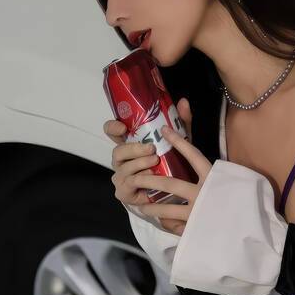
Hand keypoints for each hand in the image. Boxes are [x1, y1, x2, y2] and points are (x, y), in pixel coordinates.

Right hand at [102, 98, 210, 235]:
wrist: (173, 192)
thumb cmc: (171, 163)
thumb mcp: (178, 142)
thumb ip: (179, 123)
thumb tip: (183, 102)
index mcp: (129, 142)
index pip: (111, 131)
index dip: (112, 127)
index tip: (123, 127)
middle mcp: (121, 159)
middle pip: (117, 151)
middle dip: (133, 148)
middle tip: (151, 148)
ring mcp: (121, 175)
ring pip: (123, 168)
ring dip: (139, 164)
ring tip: (155, 162)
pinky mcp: (124, 192)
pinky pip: (129, 184)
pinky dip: (141, 180)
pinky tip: (152, 178)